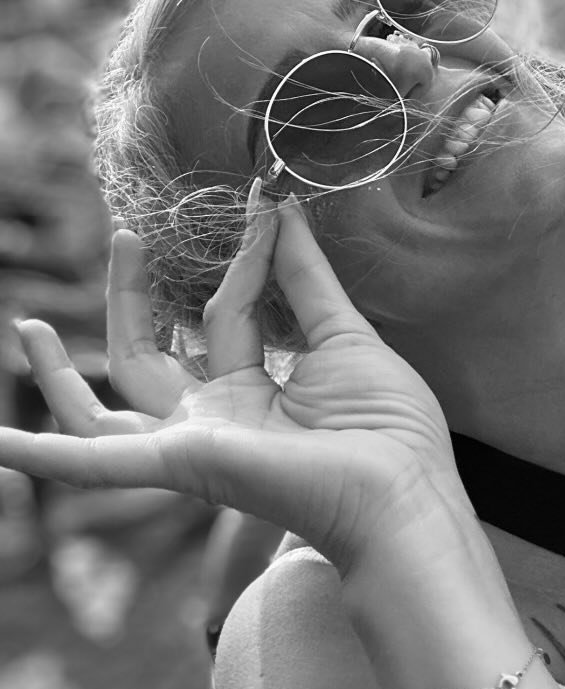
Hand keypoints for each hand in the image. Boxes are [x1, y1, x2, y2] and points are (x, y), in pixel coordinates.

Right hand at [2, 183, 468, 576]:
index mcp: (255, 388)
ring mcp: (192, 440)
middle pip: (151, 353)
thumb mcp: (343, 333)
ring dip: (61, 370)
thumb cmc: (388, 424)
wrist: (403, 489)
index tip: (260, 200)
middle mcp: (216, 416)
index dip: (243, 255)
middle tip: (126, 235)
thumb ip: (303, 274)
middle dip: (134, 296)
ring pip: (106, 405)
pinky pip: (96, 463)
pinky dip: (41, 452)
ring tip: (26, 324)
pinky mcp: (180, 462)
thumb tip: (280, 207)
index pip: (228, 310)